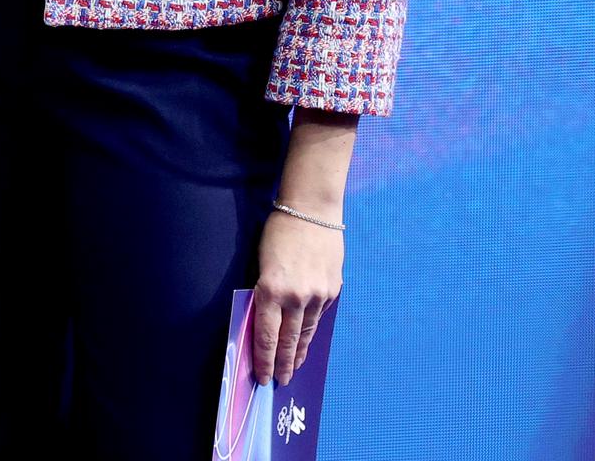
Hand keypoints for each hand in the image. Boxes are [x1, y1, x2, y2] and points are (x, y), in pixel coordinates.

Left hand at [253, 207, 343, 384]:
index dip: (264, 359)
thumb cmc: (277, 232)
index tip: (262, 376)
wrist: (312, 212)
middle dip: (282, 364)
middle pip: (288, 340)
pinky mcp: (333, 290)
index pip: (266, 335)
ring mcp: (318, 295)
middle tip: (278, 381)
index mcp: (271, 289)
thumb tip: (263, 319)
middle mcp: (297, 297)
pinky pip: (318, 317)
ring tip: (292, 368)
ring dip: (297, 353)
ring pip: (305, 332)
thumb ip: (264, 292)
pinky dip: (310, 332)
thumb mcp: (261, 262)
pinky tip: (305, 342)